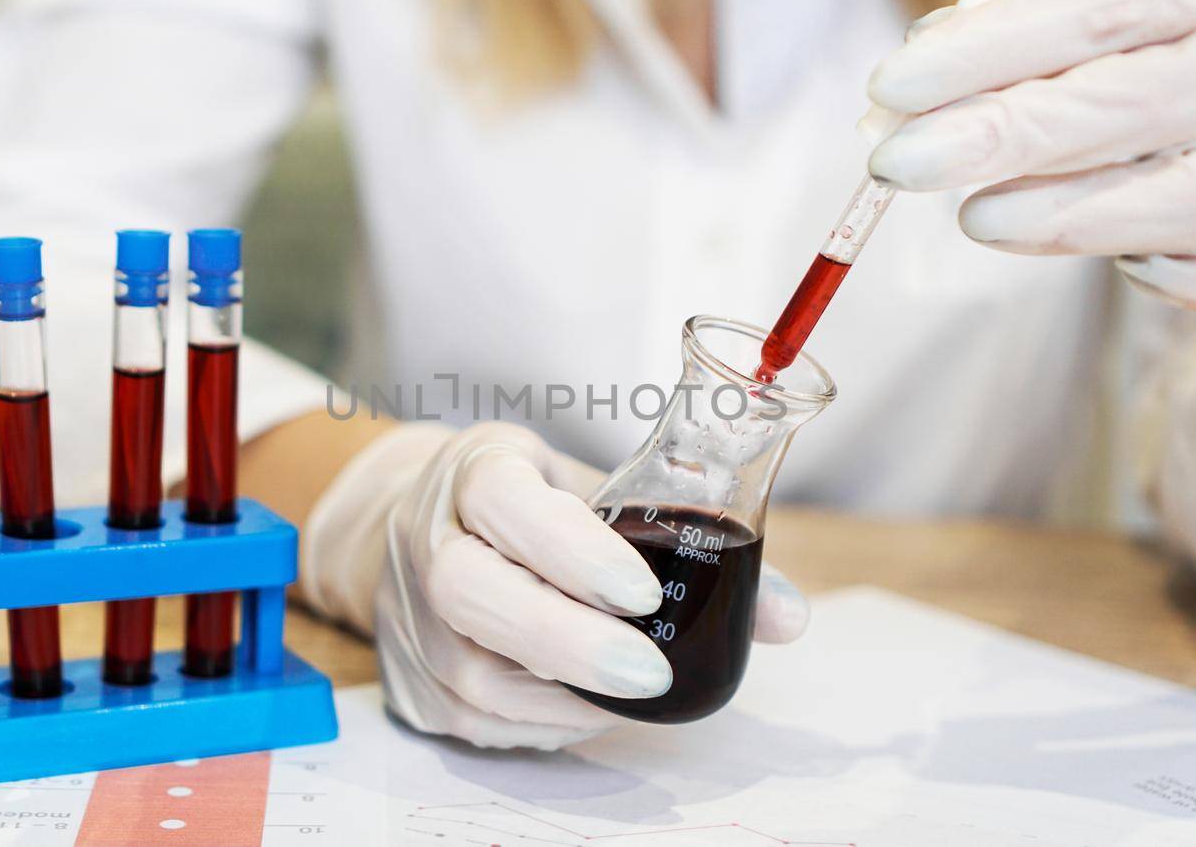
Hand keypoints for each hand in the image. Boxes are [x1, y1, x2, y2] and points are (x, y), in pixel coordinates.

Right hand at [302, 421, 810, 749]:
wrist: (418, 525)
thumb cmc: (527, 504)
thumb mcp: (594, 488)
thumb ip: (683, 538)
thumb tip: (787, 616)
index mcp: (475, 472)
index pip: (507, 501)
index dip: (571, 549)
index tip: (643, 592)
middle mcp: (426, 539)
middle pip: (472, 592)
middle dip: (567, 640)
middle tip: (650, 673)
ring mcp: (407, 614)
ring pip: (473, 673)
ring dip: (566, 695)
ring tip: (638, 689)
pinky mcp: (409, 680)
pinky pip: (478, 720)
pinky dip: (544, 723)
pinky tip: (591, 708)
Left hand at [865, 0, 1195, 327]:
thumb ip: (1082, 5)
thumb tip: (940, 41)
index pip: (1102, 13)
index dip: (989, 52)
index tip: (893, 87)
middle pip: (1131, 105)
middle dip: (999, 138)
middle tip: (900, 161)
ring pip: (1194, 202)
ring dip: (1071, 218)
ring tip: (978, 217)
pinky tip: (1127, 267)